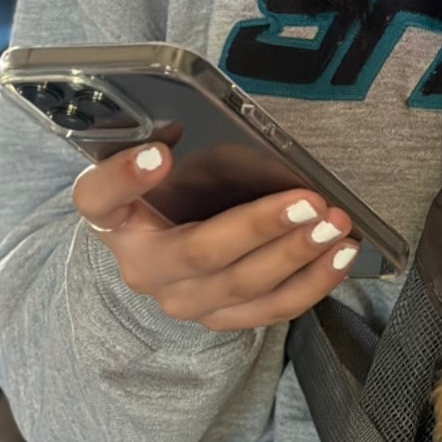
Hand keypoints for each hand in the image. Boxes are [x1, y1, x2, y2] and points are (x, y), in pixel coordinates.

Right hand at [71, 142, 359, 329]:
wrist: (165, 247)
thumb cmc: (170, 191)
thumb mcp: (167, 159)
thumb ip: (177, 140)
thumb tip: (209, 123)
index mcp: (115, 216)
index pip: (99, 197)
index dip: (125, 176)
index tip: (159, 153)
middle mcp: (143, 267)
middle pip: (197, 252)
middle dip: (258, 226)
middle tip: (308, 202)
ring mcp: (183, 301)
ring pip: (241, 286)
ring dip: (295, 256)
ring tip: (334, 226)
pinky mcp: (221, 319)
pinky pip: (269, 309)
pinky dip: (312, 282)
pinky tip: (341, 254)